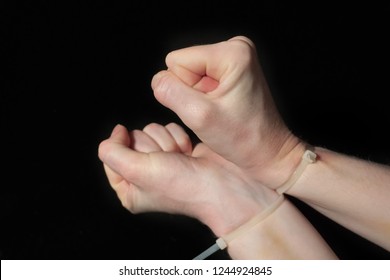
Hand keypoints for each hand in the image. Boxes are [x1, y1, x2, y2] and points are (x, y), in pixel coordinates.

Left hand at [98, 123, 277, 236]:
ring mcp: (162, 161)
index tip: (142, 153)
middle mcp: (144, 175)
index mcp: (129, 189)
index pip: (111, 154)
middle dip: (152, 146)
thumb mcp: (136, 170)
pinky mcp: (178, 149)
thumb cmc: (183, 186)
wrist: (221, 184)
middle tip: (166, 161)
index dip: (124, 147)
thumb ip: (112, 152)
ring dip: (167, 141)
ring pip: (151, 130)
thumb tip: (115, 134)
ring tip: (179, 158)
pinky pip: (168, 128)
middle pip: (133, 139)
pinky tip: (187, 153)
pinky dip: (179, 137)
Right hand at [151, 36, 305, 187]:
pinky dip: (206, 97)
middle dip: (193, 93)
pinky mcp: (234, 69)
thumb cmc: (243, 139)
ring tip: (221, 110)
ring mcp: (236, 57)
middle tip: (215, 111)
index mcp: (232, 53)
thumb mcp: (199, 117)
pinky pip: (201, 78)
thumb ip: (170, 93)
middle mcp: (236, 47)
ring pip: (190, 73)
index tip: (209, 107)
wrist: (268, 153)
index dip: (184, 90)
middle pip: (184, 64)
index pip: (176, 61)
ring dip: (199, 96)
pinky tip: (223, 108)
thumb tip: (158, 80)